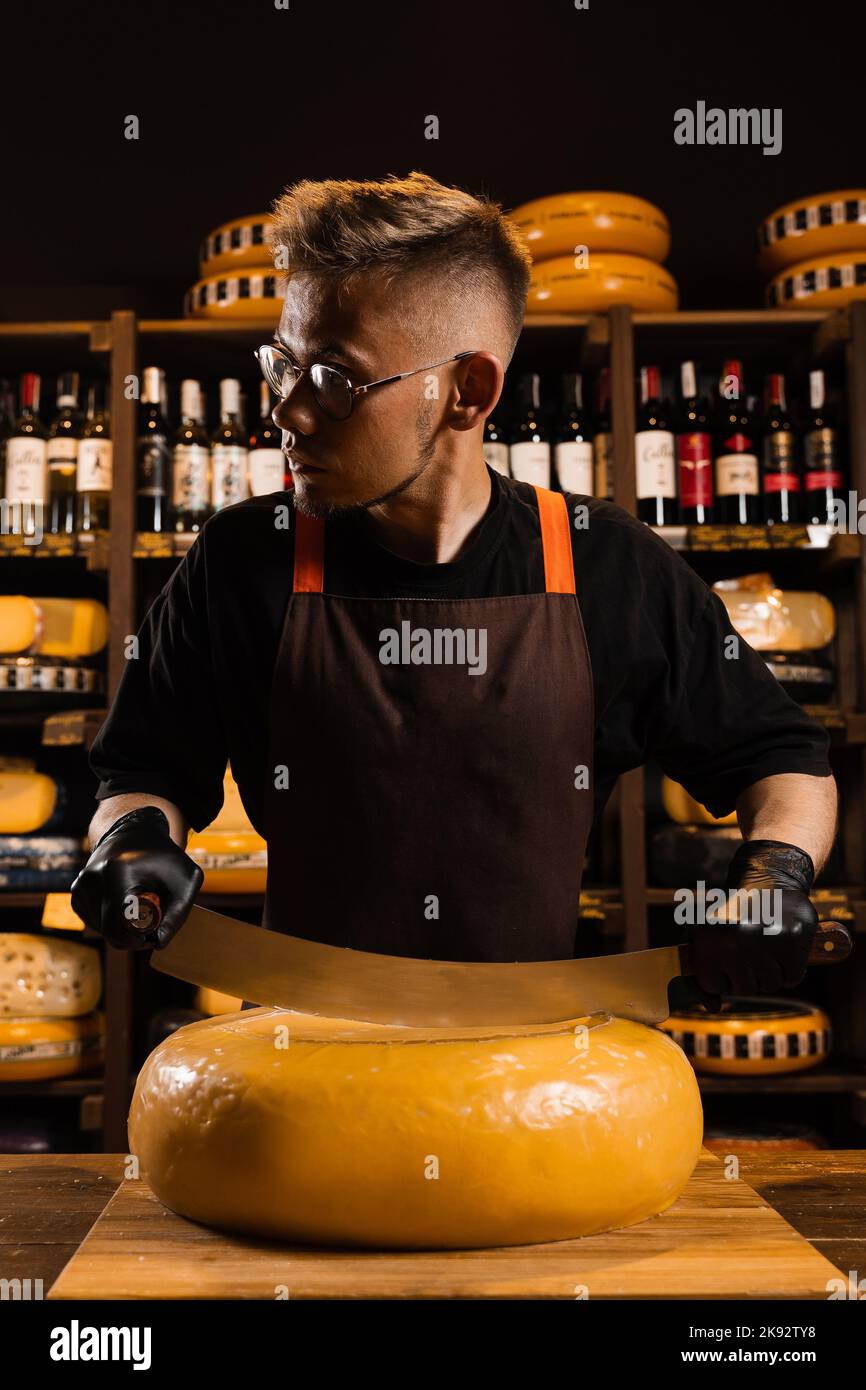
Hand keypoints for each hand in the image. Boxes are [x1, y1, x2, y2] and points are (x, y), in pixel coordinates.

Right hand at [71, 806, 202, 949]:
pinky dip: (110, 922)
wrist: (135, 833)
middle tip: (150, 931)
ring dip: (121, 929)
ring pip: (101, 929)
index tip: (152, 937)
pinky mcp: (76, 892)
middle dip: (130, 938)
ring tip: (140, 909)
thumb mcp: (186, 881)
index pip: (119, 925)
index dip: (137, 940)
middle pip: (109, 931)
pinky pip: (93, 922)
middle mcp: (91, 878)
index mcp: (116, 872)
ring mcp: (80, 885)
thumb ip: (178, 914)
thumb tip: (158, 944)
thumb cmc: (164, 858)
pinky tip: (124, 906)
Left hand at [690, 839, 817, 995]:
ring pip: (770, 985)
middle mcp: (736, 940)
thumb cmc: (732, 915)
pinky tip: (782, 949)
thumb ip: (700, 974)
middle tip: (749, 954)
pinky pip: (792, 978)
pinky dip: (790, 969)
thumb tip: (713, 1007)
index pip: (714, 986)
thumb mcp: (704, 935)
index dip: (721, 977)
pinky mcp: (793, 941)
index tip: (725, 962)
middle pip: (743, 989)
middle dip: (747, 977)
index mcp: (710, 937)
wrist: (770, 882)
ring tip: (765, 949)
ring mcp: (765, 940)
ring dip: (769, 973)